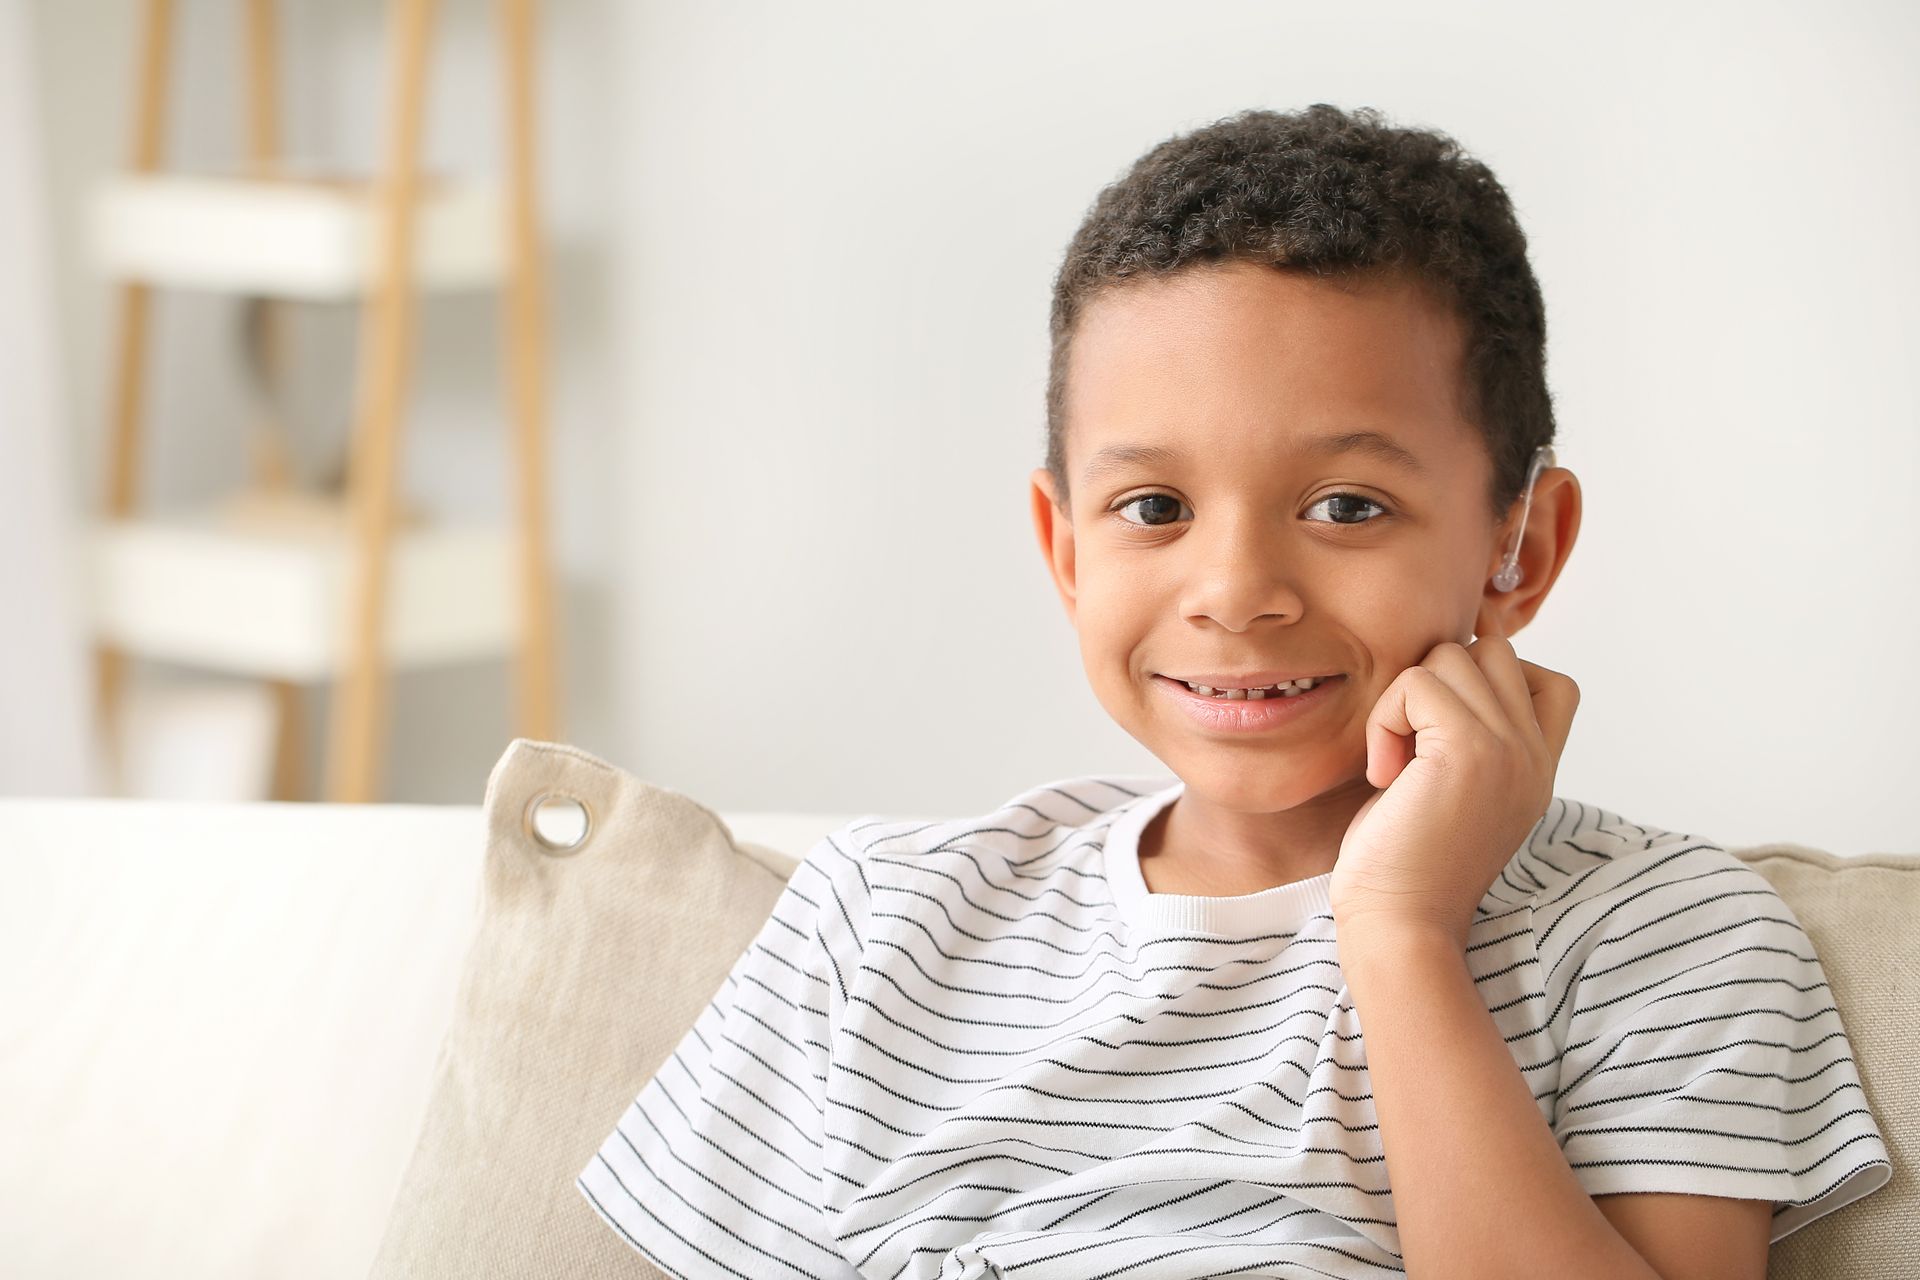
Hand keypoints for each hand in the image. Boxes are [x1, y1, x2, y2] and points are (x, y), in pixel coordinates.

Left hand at [1329, 609, 1579, 951]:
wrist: (1400, 926)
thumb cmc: (1403, 864)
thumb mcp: (1453, 792)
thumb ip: (1467, 737)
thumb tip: (1443, 663)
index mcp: (1537, 768)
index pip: (1551, 681)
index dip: (1492, 678)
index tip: (1437, 725)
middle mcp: (1534, 756)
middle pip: (1494, 650)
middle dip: (1436, 682)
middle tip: (1410, 747)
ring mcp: (1509, 749)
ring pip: (1451, 656)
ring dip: (1402, 701)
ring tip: (1395, 765)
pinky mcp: (1469, 749)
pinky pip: (1416, 681)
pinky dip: (1384, 720)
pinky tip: (1383, 775)